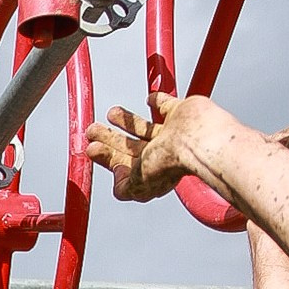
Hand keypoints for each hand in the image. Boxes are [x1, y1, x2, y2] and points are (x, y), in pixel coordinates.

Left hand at [88, 92, 216, 202]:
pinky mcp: (181, 111)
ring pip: (144, 126)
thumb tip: (118, 179)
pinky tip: (149, 100)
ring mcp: (172, 132)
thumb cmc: (170, 164)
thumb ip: (123, 187)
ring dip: (126, 121)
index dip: (107, 157)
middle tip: (91, 131)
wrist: (197, 140)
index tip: (91, 148)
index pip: (124, 164)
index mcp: (151, 171)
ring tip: (110, 113)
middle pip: (131, 146)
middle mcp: (162, 153)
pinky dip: (157, 102)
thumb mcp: (137, 185)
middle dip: (110, 139)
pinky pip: (166, 105)